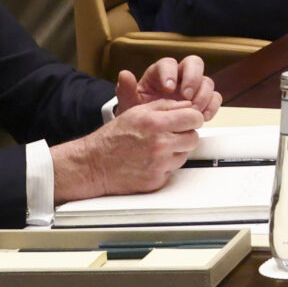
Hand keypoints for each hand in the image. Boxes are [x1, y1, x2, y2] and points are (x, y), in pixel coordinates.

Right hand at [52, 99, 204, 201]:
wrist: (93, 164)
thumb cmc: (113, 137)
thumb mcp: (136, 112)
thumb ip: (165, 106)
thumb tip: (188, 106)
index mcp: (155, 123)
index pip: (194, 118)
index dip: (192, 118)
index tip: (187, 120)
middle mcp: (160, 144)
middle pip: (194, 138)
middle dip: (185, 135)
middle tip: (170, 135)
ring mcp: (159, 164)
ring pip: (185, 154)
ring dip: (176, 151)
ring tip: (156, 148)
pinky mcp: (157, 180)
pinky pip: (173, 170)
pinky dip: (165, 166)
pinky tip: (150, 161)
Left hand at [118, 55, 219, 120]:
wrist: (149, 130)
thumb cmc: (139, 113)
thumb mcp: (129, 103)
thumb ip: (126, 90)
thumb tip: (124, 74)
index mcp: (160, 73)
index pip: (168, 63)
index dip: (170, 73)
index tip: (168, 88)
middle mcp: (180, 76)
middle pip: (194, 64)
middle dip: (193, 78)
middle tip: (187, 96)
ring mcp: (194, 88)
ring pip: (207, 81)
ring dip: (204, 95)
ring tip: (194, 112)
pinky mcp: (203, 100)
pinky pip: (215, 98)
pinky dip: (212, 106)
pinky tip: (203, 117)